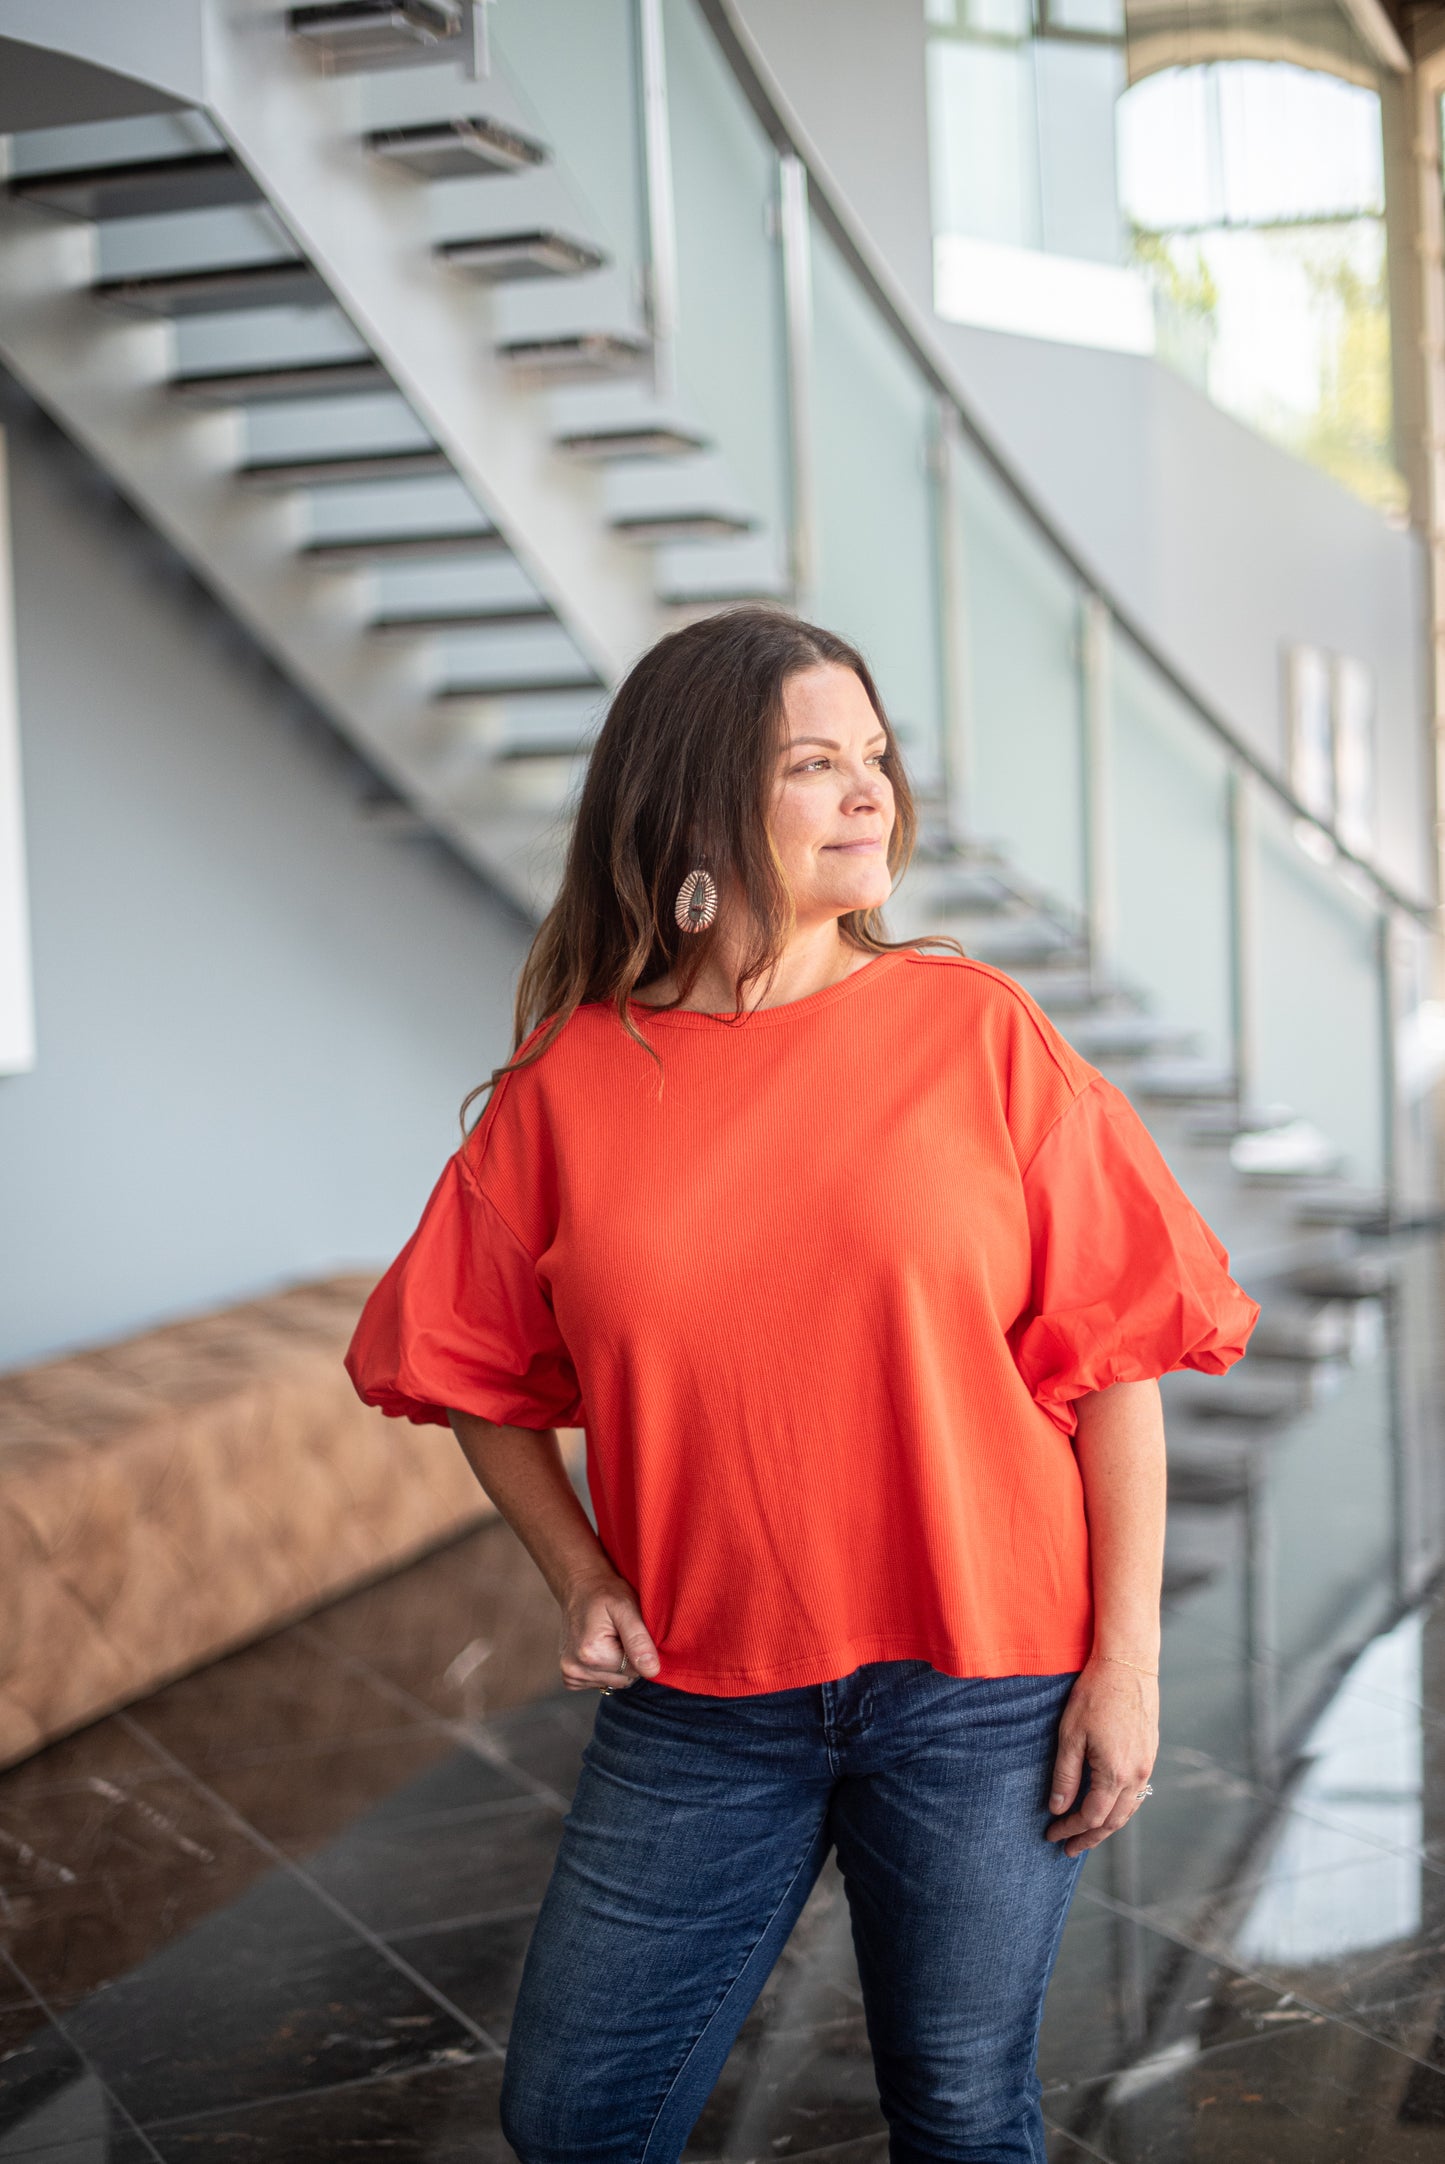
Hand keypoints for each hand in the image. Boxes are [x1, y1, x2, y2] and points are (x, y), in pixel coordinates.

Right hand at [559, 1569, 661, 1692]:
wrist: (580, 1587)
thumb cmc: (605, 1593)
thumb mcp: (626, 1608)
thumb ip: (639, 1640)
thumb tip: (652, 1671)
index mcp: (591, 1654)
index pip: (635, 1671)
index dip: (638, 1650)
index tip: (627, 1630)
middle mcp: (575, 1669)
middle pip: (624, 1679)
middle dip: (627, 1658)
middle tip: (618, 1633)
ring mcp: (570, 1675)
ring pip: (614, 1682)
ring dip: (616, 1663)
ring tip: (609, 1638)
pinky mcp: (569, 1677)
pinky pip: (600, 1682)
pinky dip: (605, 1668)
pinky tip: (600, 1648)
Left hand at [1044, 1655, 1157, 1857]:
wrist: (1128, 1664)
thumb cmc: (1095, 1695)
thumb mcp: (1071, 1735)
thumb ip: (1065, 1775)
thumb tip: (1058, 1808)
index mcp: (1115, 1773)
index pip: (1091, 1816)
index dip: (1070, 1829)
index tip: (1052, 1834)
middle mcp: (1137, 1775)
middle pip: (1113, 1821)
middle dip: (1089, 1837)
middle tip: (1068, 1848)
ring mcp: (1147, 1765)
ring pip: (1129, 1809)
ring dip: (1107, 1826)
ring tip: (1086, 1834)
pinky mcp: (1150, 1753)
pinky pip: (1137, 1793)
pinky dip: (1120, 1807)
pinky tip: (1107, 1806)